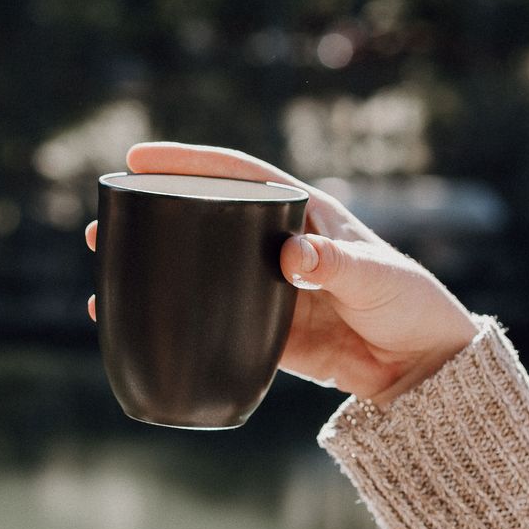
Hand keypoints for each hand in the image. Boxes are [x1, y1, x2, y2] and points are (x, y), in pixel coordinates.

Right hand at [85, 142, 479, 407]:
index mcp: (303, 213)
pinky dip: (173, 320)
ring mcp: (266, 288)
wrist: (423, 368)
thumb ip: (334, 265)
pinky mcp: (265, 332)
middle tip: (105, 219)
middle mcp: (276, 245)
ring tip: (105, 269)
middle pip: (204, 220)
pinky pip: (210, 320)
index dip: (189, 163)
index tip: (139, 160)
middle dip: (153, 215)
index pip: (238, 175)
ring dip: (154, 268)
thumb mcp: (377, 277)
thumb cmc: (410, 304)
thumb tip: (291, 257)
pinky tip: (137, 323)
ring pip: (198, 270)